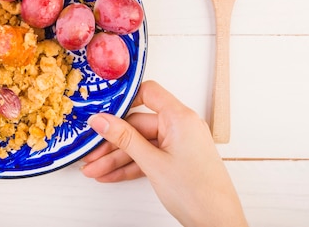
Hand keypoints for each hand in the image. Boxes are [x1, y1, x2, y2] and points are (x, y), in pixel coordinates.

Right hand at [81, 80, 247, 226]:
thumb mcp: (152, 163)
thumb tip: (101, 120)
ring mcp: (178, 144)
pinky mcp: (176, 160)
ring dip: (116, 158)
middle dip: (112, 142)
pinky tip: (110, 174)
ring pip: (140, 144)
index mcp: (180, 118)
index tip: (102, 112)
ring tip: (95, 169)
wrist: (217, 224)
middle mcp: (181, 127)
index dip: (124, 101)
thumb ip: (124, 138)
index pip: (148, 94)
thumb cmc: (197, 193)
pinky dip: (130, 165)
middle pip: (138, 125)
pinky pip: (148, 156)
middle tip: (91, 152)